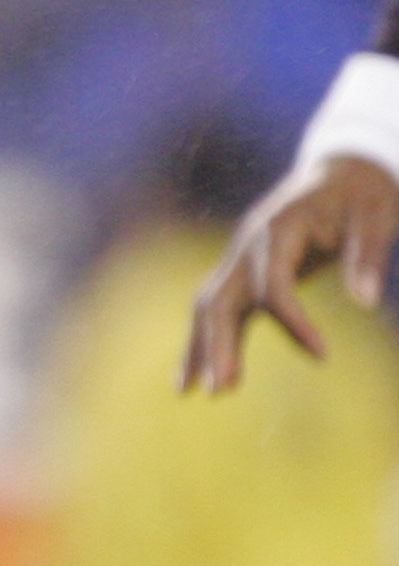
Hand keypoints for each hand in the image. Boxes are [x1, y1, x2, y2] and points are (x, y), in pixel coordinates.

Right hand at [184, 154, 398, 392]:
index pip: (273, 286)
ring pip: (207, 307)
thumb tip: (367, 302)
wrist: (341, 173)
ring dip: (198, 348)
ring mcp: (238, 259)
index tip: (323, 356)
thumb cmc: (362, 195)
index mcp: (278, 229)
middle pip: (220, 300)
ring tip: (189, 392)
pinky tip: (191, 376)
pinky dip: (201, 342)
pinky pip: (215, 310)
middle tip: (220, 390)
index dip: (295, 323)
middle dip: (217, 345)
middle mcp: (247, 246)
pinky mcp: (242, 273)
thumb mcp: (377, 216)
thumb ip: (368, 255)